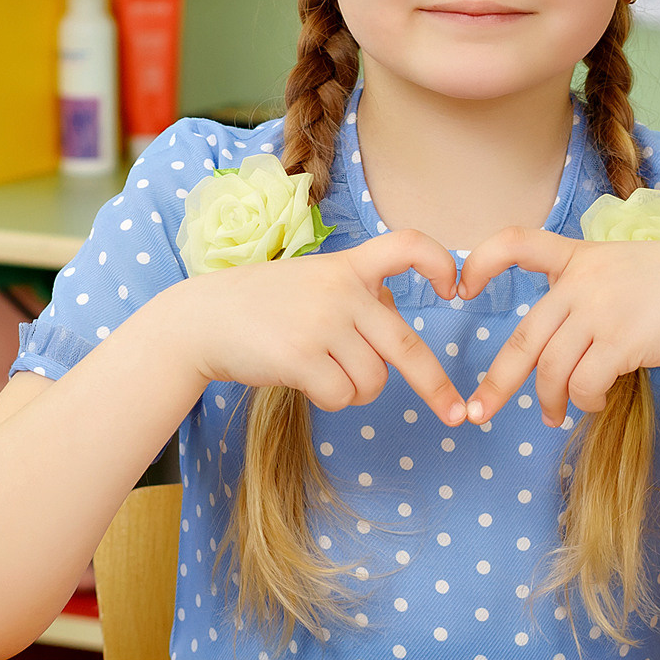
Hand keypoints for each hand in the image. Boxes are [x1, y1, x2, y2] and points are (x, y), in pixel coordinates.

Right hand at [160, 230, 468, 423]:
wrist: (202, 320)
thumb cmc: (263, 305)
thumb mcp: (313, 281)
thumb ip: (356, 295)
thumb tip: (395, 323)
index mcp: (348, 266)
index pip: (407, 245)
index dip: (439, 263)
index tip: (455, 289)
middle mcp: (341, 291)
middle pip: (407, 346)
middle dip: (436, 387)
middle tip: (457, 414)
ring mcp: (322, 324)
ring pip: (374, 381)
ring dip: (357, 390)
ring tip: (324, 372)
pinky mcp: (301, 358)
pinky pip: (343, 397)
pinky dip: (332, 399)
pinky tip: (305, 380)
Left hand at [457, 227, 659, 428]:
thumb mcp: (626, 269)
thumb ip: (587, 292)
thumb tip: (557, 348)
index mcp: (579, 256)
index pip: (516, 242)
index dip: (482, 262)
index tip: (462, 287)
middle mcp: (583, 281)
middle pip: (523, 338)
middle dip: (498, 381)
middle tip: (478, 411)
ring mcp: (601, 310)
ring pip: (553, 369)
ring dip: (552, 400)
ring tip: (556, 414)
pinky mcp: (622, 340)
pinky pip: (585, 384)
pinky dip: (586, 402)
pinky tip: (596, 403)